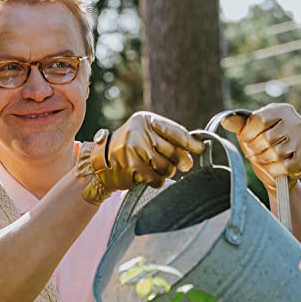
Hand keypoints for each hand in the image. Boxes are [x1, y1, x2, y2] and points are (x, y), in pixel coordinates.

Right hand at [76, 111, 204, 204]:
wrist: (99, 161)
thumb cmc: (128, 147)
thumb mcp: (145, 134)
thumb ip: (167, 139)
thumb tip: (194, 152)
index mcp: (145, 120)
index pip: (176, 132)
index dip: (191, 143)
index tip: (201, 148)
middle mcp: (139, 133)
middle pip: (174, 151)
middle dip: (181, 161)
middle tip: (183, 165)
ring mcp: (134, 151)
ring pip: (167, 167)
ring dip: (167, 171)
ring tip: (157, 168)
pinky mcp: (131, 168)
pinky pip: (157, 179)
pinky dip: (157, 181)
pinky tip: (149, 176)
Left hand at [221, 103, 300, 193]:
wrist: (282, 165)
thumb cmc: (263, 144)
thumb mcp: (250, 132)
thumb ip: (238, 125)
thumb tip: (225, 121)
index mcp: (282, 110)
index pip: (259, 120)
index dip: (248, 134)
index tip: (246, 140)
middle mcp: (297, 122)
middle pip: (266, 138)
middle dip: (255, 150)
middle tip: (255, 152)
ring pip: (276, 153)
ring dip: (264, 161)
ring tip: (264, 159)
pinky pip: (285, 167)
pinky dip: (274, 171)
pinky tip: (274, 168)